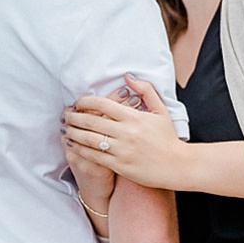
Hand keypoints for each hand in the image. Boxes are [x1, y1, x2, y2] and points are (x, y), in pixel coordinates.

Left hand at [64, 76, 189, 190]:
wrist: (178, 165)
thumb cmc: (168, 138)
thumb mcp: (161, 110)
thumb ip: (145, 90)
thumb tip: (127, 76)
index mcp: (134, 117)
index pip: (102, 105)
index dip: (85, 102)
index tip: (78, 103)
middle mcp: (126, 132)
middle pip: (91, 121)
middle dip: (74, 117)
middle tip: (65, 115)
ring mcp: (121, 150)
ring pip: (89, 139)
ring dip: (73, 133)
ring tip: (65, 130)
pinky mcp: (119, 165)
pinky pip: (94, 156)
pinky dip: (80, 150)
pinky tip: (73, 146)